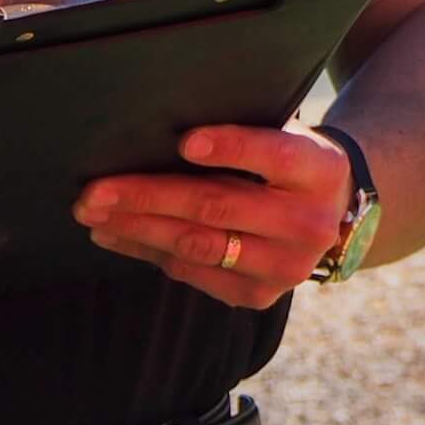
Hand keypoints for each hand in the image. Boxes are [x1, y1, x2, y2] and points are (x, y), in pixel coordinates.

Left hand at [75, 123, 354, 309]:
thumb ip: (246, 133)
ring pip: (197, 245)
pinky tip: (117, 234)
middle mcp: (310, 224)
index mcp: (320, 171)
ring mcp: (285, 268)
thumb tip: (164, 129)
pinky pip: (192, 273)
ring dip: (137, 228)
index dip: (231, 147)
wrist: (331, 216)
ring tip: (93, 213)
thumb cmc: (289, 162)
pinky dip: (148, 252)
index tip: (184, 143)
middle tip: (96, 190)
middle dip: (149, 196)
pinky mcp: (258, 295)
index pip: (276, 155)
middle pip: (219, 206)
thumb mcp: (287, 135)